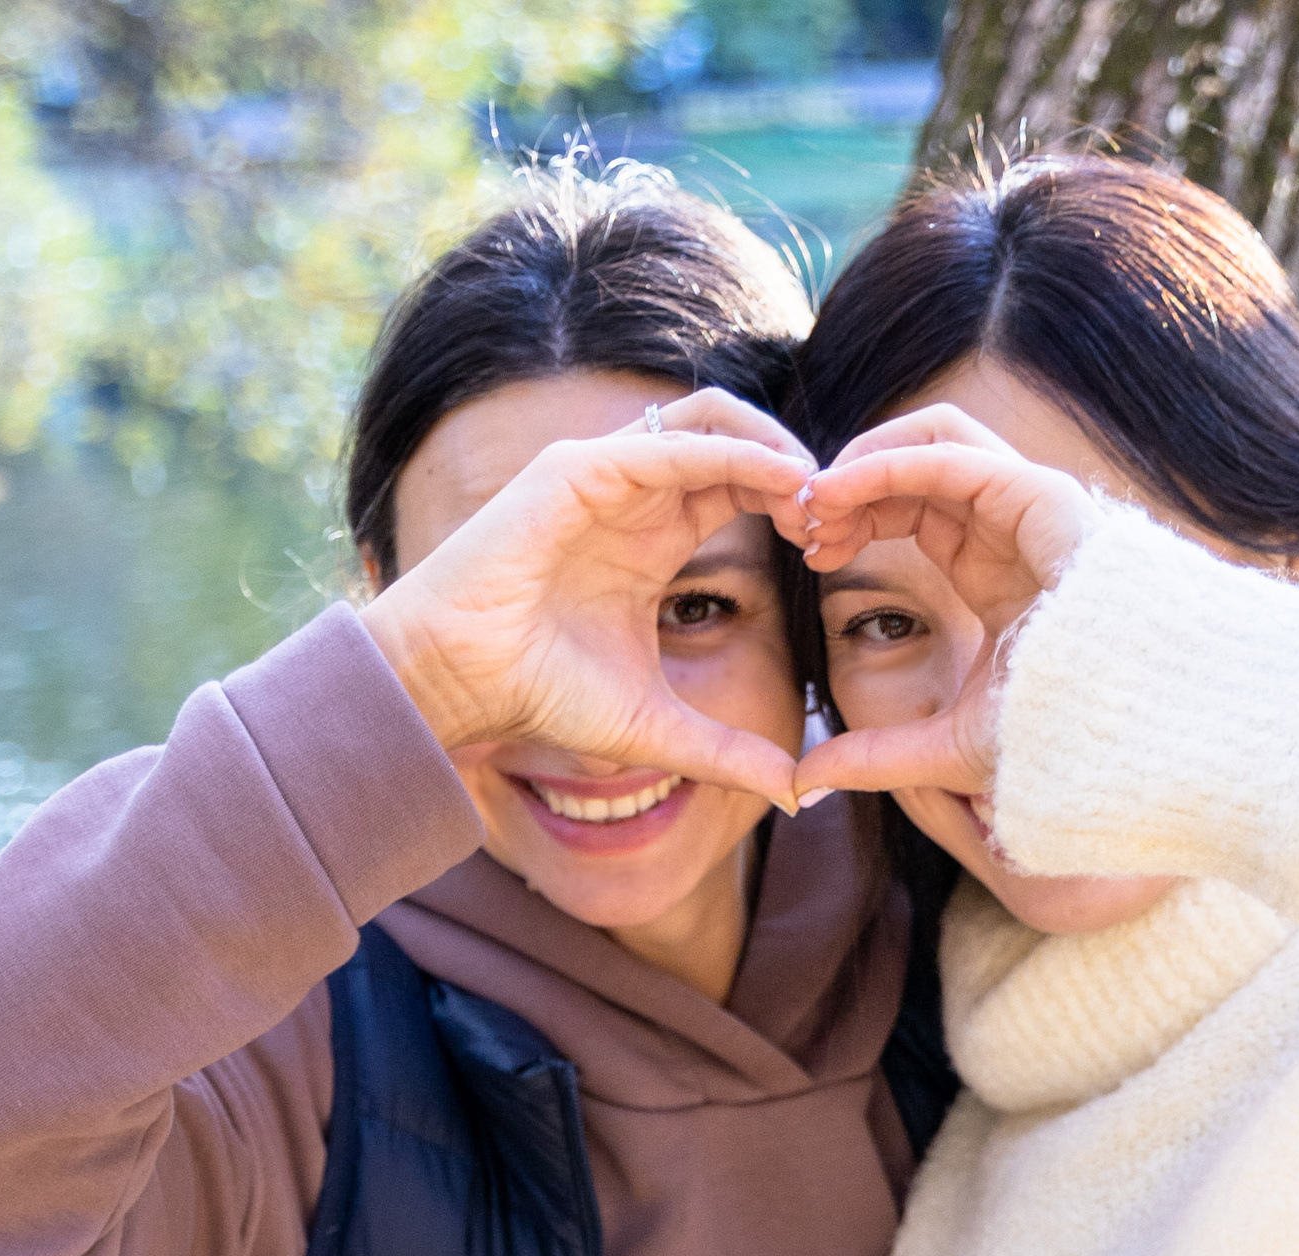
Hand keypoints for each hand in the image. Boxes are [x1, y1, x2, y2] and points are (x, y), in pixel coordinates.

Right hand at [365, 389, 814, 804]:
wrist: (459, 687)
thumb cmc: (539, 695)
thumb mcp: (657, 726)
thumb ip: (727, 752)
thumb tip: (795, 793)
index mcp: (654, 534)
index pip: (742, 482)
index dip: (796, 502)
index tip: (835, 546)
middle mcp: (633, 493)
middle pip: (736, 434)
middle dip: (796, 463)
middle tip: (840, 509)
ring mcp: (601, 474)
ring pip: (708, 418)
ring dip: (772, 445)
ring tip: (816, 490)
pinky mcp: (572, 471)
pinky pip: (666, 446)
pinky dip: (730, 455)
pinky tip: (781, 482)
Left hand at [795, 405, 1100, 798]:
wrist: (1118, 739)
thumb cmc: (1053, 740)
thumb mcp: (942, 747)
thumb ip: (871, 756)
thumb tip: (805, 782)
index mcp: (993, 567)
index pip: (911, 506)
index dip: (854, 515)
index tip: (809, 548)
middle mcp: (1011, 526)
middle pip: (915, 462)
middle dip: (849, 482)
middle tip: (800, 520)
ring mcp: (1031, 505)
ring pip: (932, 437)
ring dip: (862, 460)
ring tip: (815, 502)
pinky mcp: (1042, 497)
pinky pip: (949, 455)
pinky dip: (885, 464)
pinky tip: (838, 495)